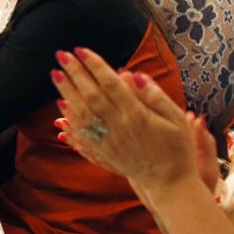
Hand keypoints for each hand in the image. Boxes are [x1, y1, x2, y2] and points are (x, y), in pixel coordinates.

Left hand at [53, 48, 211, 192]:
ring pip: (81, 113)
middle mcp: (119, 128)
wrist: (170, 184)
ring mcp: (108, 142)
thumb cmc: (178, 148)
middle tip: (61, 55)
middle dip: (74, 73)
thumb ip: (155, 96)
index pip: (110, 84)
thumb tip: (133, 74)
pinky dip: (69, 118)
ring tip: (55, 73)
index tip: (81, 50)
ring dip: (66, 92)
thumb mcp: (176, 118)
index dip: (94, 66)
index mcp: (137, 115)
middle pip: (90, 95)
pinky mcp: (103, 153)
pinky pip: (80, 133)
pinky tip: (61, 105)